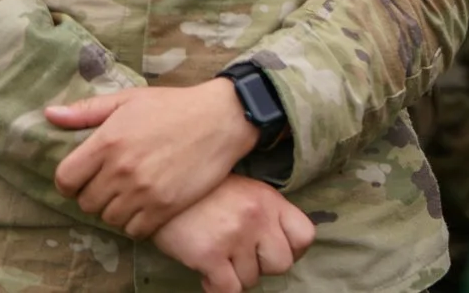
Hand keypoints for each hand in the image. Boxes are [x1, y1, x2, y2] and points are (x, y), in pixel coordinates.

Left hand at [46, 80, 261, 236]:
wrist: (224, 117)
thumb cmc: (174, 106)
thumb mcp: (130, 99)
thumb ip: (87, 111)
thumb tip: (49, 115)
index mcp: (107, 142)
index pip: (65, 179)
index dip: (71, 182)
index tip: (84, 178)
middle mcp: (121, 169)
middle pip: (87, 203)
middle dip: (95, 195)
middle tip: (113, 184)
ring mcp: (143, 191)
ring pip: (109, 218)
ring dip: (116, 209)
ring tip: (131, 194)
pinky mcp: (165, 206)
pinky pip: (134, 230)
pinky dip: (137, 222)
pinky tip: (147, 206)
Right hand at [153, 176, 316, 292]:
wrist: (163, 186)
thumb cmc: (207, 193)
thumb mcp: (247, 192)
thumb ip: (267, 215)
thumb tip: (278, 246)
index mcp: (271, 201)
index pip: (305, 236)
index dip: (292, 250)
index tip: (271, 251)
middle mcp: (258, 218)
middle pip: (282, 264)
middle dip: (263, 268)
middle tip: (242, 259)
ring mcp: (234, 236)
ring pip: (252, 280)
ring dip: (236, 277)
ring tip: (220, 260)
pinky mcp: (209, 254)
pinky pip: (228, 290)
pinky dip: (218, 288)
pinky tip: (207, 274)